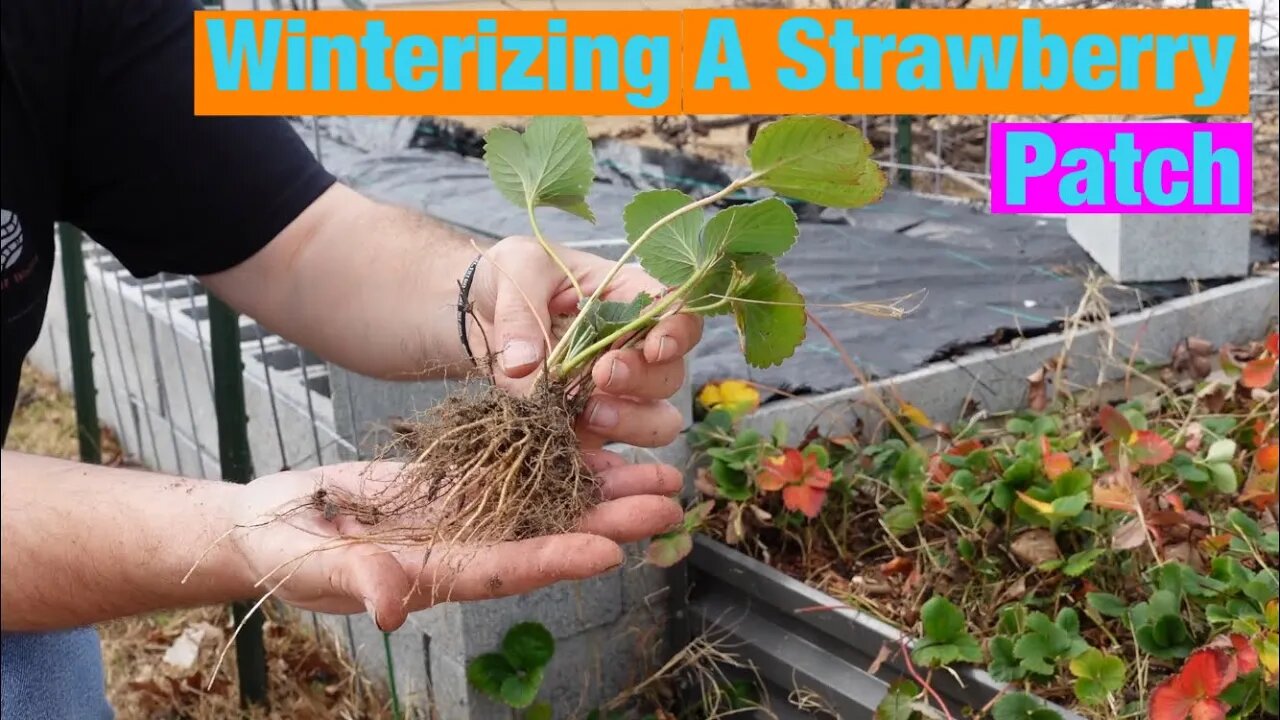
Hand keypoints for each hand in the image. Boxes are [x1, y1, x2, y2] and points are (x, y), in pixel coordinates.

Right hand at [227, 453, 682, 631]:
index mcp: (437, 574)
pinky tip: (601, 440)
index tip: (613, 550)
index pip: (508, 568)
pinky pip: (518, 468)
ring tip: (661, 472)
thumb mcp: (316, 569)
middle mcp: (465, 546)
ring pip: (546, 499)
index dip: (558, 558)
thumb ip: (360, 582)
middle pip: (549, 534)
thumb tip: (394, 605)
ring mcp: (464, 513)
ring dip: (601, 486)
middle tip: (671, 502)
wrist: (271, 521)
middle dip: (610, 519)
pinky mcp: (454, 481)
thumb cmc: (285, 554)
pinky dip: (560, 456)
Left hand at [466, 237, 702, 449]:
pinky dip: (602, 459)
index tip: (653, 348)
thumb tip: (523, 367)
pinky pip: (611, 453)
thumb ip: (522, 312)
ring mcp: (612, 393)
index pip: (678, 315)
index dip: (678, 334)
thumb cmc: (508, 277)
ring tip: (589, 413)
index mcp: (628, 299)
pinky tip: (573, 447)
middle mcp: (631, 349)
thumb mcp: (515, 270)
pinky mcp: (586, 427)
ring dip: (632, 421)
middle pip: (670, 373)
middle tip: (602, 374)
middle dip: (644, 379)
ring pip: (655, 419)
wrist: (474, 316)